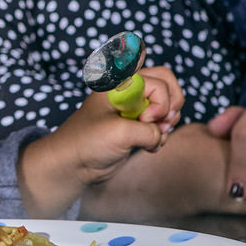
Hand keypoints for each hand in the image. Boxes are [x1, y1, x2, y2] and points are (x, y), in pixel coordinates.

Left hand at [19, 65, 182, 216]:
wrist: (73, 165)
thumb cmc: (87, 142)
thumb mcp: (120, 133)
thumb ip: (149, 130)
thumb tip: (159, 135)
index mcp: (121, 83)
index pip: (159, 80)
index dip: (160, 101)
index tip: (145, 119)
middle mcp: (129, 91)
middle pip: (168, 84)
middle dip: (171, 106)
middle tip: (161, 125)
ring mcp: (134, 108)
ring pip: (167, 105)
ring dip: (167, 123)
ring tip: (153, 139)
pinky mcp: (137, 126)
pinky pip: (161, 124)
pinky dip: (160, 136)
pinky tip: (148, 147)